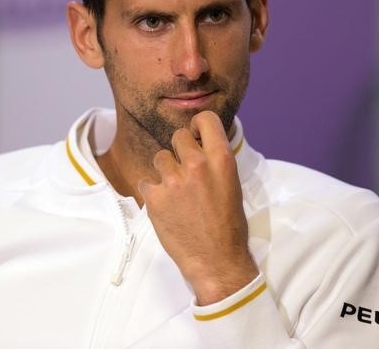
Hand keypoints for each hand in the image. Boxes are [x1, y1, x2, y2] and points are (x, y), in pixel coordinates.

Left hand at [139, 111, 258, 304]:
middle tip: (185, 171)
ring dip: (165, 171)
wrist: (217, 261)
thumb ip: (214, 162)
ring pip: (160, 157)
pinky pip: (146, 181)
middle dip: (180, 151)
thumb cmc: (229, 226)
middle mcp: (197, 164)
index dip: (198, 125)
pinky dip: (153, 192)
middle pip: (178, 136)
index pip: (205, 119)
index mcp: (221, 159)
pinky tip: (166, 207)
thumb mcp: (232, 185)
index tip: (196, 136)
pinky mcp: (155, 197)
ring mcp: (174, 180)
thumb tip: (200, 144)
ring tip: (176, 192)